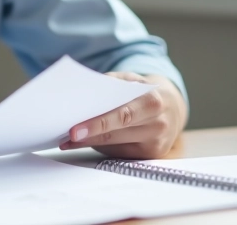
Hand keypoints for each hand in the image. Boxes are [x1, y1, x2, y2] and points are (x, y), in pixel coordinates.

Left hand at [60, 72, 186, 157]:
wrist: (172, 107)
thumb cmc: (143, 91)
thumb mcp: (130, 80)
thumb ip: (108, 86)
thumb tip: (80, 99)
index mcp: (152, 101)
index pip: (121, 115)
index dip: (96, 124)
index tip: (73, 130)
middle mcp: (158, 125)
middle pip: (115, 134)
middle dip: (87, 136)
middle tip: (64, 138)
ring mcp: (156, 143)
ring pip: (115, 146)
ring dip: (89, 144)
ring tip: (68, 140)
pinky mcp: (151, 155)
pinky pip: (120, 153)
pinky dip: (101, 148)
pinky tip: (86, 143)